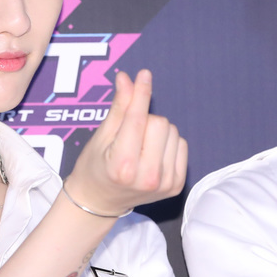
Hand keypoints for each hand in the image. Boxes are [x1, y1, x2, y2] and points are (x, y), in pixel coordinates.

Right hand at [67, 70, 186, 215]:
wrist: (100, 202)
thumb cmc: (95, 167)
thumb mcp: (100, 137)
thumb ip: (119, 108)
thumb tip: (127, 78)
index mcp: (123, 165)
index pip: (137, 120)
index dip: (141, 93)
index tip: (144, 75)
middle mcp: (147, 177)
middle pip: (159, 123)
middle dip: (145, 120)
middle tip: (129, 134)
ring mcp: (164, 183)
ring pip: (172, 132)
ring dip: (157, 131)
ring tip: (139, 146)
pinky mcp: (176, 185)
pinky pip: (181, 145)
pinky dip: (167, 143)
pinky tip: (151, 154)